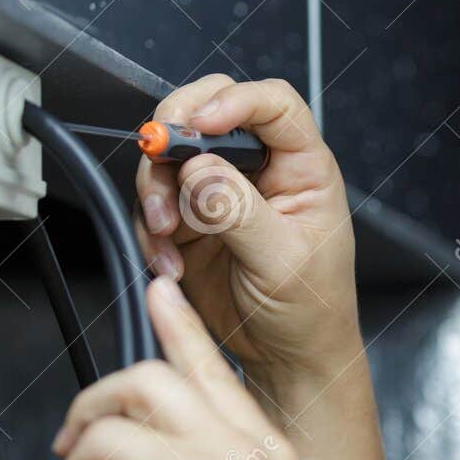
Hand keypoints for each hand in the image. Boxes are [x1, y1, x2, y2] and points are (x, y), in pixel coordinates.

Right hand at [134, 75, 359, 389]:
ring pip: (170, 157)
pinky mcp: (191, 220)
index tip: (200, 124)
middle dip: (174, 134)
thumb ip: (239, 212)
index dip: (234, 101)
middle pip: (208, 113)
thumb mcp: (282, 261)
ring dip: (155, 190)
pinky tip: (168, 262)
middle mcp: (261, 170)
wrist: (288, 357)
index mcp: (303, 168)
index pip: (274, 104)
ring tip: (165, 235)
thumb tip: (199, 170)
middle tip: (157, 160)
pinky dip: (149, 229)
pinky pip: (154, 203)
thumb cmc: (311, 310)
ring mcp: (222, 192)